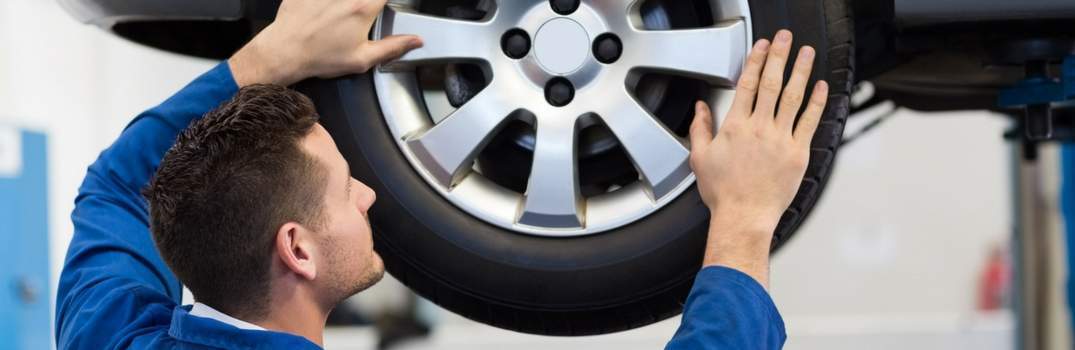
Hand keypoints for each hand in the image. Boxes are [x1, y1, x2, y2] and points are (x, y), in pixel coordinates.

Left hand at [229, 0, 423, 86]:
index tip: (387, 5)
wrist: (285, 52)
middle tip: (364, 13)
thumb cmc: (320, 57)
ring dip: (347, 3)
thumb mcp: (362, 60)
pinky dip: (326, 1)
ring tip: (344, 17)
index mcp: (363, 8)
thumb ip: (393, 47)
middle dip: (369, 3)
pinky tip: (326, 10)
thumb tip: (415, 41)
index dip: (390, 1)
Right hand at [689, 30, 827, 286]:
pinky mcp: (798, 152)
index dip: (755, 62)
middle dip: (778, 57)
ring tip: (806, 53)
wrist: (744, 216)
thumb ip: (700, 128)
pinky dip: (816, 102)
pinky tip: (821, 87)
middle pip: (771, 83)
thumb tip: (701, 108)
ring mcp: (781, 139)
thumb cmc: (723, 193)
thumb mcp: (699, 158)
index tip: (761, 47)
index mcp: (735, 127)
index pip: (747, 85)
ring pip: (793, 97)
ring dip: (800, 71)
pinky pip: (809, 121)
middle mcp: (759, 128)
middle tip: (784, 39)